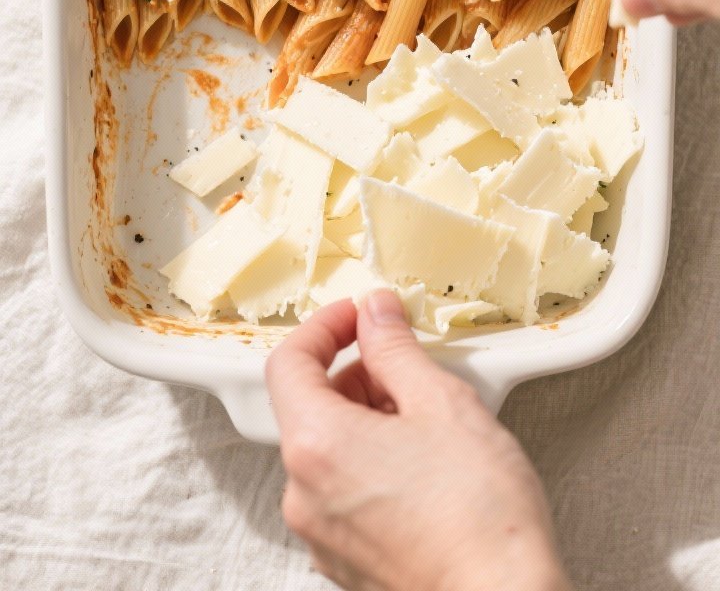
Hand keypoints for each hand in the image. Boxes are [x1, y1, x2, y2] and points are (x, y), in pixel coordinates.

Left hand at [266, 291, 570, 590]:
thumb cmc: (478, 516)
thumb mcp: (441, 402)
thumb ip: (396, 348)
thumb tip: (376, 315)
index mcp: (316, 446)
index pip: (289, 362)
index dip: (325, 327)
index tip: (359, 316)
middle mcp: (304, 494)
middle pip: (310, 407)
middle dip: (357, 376)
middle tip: (409, 369)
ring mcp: (323, 535)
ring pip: (330, 451)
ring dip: (369, 421)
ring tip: (430, 423)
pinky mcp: (347, 563)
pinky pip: (344, 493)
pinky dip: (373, 465)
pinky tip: (425, 467)